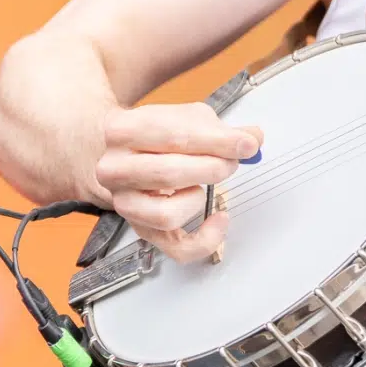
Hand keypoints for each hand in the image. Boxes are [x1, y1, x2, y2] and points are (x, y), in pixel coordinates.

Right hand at [94, 102, 262, 262]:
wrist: (127, 154)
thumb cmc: (157, 135)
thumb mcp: (186, 118)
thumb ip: (220, 129)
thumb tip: (252, 138)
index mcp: (120, 130)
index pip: (172, 136)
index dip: (216, 141)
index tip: (247, 144)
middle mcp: (114, 169)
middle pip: (168, 174)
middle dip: (212, 168)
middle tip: (233, 161)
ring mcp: (123, 202)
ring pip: (167, 214)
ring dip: (200, 198)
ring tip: (209, 181)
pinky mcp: (140, 228)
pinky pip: (176, 248)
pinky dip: (205, 239)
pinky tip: (219, 219)